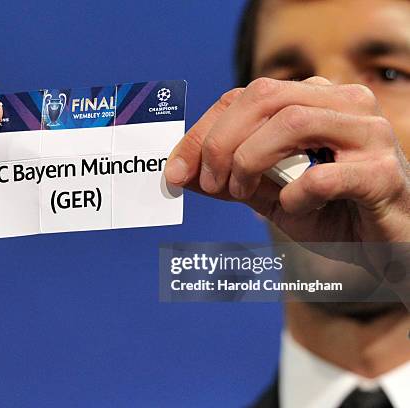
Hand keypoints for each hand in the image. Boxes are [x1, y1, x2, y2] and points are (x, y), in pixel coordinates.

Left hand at [165, 77, 409, 242]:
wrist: (387, 250)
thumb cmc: (329, 215)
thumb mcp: (268, 195)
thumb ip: (228, 179)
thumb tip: (178, 173)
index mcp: (315, 100)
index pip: (246, 97)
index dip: (203, 132)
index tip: (174, 171)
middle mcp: (344, 104)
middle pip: (264, 98)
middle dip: (221, 143)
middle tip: (211, 185)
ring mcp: (368, 134)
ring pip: (292, 122)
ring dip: (250, 161)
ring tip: (242, 193)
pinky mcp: (384, 173)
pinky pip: (326, 175)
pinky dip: (297, 194)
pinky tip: (294, 209)